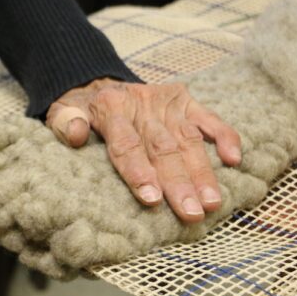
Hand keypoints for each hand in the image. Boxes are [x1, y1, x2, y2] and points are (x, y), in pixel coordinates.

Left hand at [46, 79, 240, 222]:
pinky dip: (224, 136)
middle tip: (191, 213)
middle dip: (178, 182)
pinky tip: (235, 159)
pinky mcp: (185, 101)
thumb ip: (65, 123)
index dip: (138, 173)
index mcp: (110, 109)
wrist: (96, 82)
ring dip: (202, 171)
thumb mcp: (61, 112)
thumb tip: (77, 134)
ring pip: (188, 139)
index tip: (152, 199)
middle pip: (162, 147)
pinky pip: (209, 118)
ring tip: (212, 202)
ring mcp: (166, 102)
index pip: (126, 145)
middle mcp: (141, 104)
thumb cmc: (80, 110)